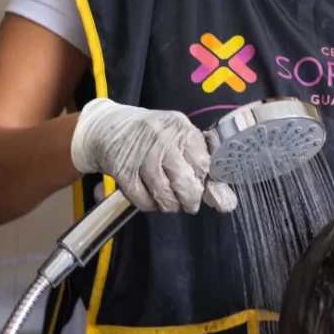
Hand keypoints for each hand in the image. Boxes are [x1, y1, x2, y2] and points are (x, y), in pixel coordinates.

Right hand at [71, 99, 236, 213]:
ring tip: (173, 202)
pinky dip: (151, 205)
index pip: (203, 163)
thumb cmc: (152, 135)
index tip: (204, 187)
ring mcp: (141, 156)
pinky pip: (143, 200)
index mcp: (182, 129)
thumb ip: (202, 165)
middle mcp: (162, 140)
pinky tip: (153, 199)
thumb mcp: (179, 138)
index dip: (206, 181)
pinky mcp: (123, 171)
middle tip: (191, 203)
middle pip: (185, 182)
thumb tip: (227, 201)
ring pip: (164, 194)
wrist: (106, 128)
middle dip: (191, 199)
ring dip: (171, 205)